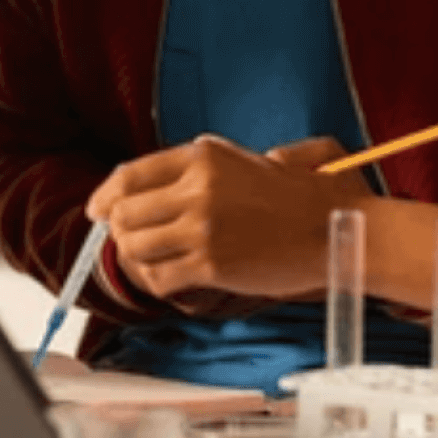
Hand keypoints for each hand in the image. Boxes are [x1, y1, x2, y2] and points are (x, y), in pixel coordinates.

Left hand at [85, 134, 373, 300]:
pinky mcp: (212, 265)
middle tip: (129, 238)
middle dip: (119, 229)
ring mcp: (202, 228)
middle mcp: (197, 189)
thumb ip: (216, 162)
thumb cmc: (307, 195)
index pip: (131, 174)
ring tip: (152, 258)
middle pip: (125, 212)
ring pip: (136, 246)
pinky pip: (159, 278)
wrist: (340, 228)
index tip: (97, 208)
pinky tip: (171, 278)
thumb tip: (176, 182)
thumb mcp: (255, 157)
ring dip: (137, 255)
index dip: (106, 194)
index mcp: (204, 156)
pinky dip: (156, 281)